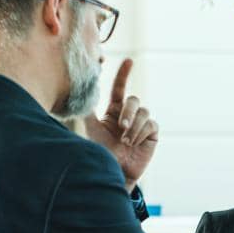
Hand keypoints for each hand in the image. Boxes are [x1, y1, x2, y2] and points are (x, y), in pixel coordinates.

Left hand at [83, 58, 157, 189]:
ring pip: (143, 111)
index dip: (124, 74)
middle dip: (129, 111)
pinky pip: (150, 124)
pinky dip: (141, 132)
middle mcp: (129, 115)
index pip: (119, 89)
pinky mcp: (151, 134)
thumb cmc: (100, 151)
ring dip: (134, 126)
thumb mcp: (90, 128)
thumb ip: (88, 110)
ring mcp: (141, 124)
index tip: (129, 61)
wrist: (112, 171)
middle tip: (121, 126)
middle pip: (134, 100)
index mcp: (114, 111)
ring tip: (125, 141)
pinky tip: (133, 143)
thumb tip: (81, 91)